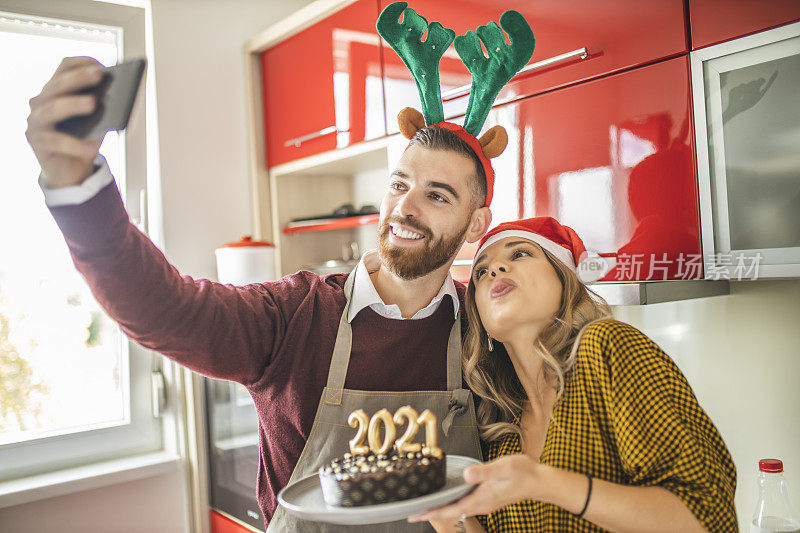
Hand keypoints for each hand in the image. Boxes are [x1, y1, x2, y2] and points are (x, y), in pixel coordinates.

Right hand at [26, 56, 104, 187]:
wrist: (70, 169)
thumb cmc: (84, 138)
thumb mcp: (96, 121)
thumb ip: (102, 108)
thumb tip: (116, 100)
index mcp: (56, 89)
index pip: (64, 67)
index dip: (82, 62)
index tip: (101, 63)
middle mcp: (41, 101)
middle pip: (58, 85)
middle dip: (79, 78)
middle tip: (99, 74)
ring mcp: (36, 120)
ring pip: (53, 109)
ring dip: (74, 104)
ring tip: (94, 103)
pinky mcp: (37, 142)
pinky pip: (58, 141)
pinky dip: (76, 144)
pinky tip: (93, 146)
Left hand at [409, 454, 542, 522]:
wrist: (539, 481)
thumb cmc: (523, 472)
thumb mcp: (503, 467)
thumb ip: (484, 472)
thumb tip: (467, 475)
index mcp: (483, 498)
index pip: (453, 509)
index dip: (435, 512)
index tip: (418, 514)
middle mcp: (482, 504)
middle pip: (452, 512)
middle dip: (432, 513)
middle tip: (412, 514)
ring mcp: (485, 503)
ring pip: (458, 509)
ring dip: (441, 509)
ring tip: (425, 508)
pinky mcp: (488, 499)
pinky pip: (465, 504)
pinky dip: (452, 504)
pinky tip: (448, 499)